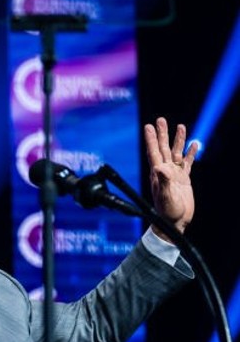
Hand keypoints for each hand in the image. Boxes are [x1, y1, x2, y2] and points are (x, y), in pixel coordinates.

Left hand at [143, 117, 196, 237]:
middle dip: (162, 134)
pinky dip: (190, 153)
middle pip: (164, 148)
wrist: (175, 221)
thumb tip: (159, 167)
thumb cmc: (167, 211)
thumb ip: (163, 181)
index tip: (148, 126)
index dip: (151, 139)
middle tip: (160, 119)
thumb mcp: (165, 196)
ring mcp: (175, 174)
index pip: (154, 152)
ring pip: (176, 153)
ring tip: (180, 126)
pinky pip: (187, 163)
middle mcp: (165, 171)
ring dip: (178, 140)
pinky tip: (194, 144)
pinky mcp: (184, 179)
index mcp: (158, 173)